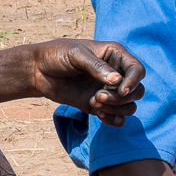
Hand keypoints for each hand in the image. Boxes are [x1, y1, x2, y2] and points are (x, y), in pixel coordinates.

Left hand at [25, 40, 142, 126]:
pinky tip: (99, 114)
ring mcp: (108, 90)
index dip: (134, 81)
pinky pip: (118, 118)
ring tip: (95, 103)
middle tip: (98, 96)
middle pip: (137, 90)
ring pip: (129, 106)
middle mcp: (115, 73)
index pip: (137, 70)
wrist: (38, 71)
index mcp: (114, 55)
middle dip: (121, 98)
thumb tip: (117, 81)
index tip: (121, 90)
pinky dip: (113, 120)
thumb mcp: (76, 55)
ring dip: (116, 108)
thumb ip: (96, 66)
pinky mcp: (99, 105)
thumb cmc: (57, 55)